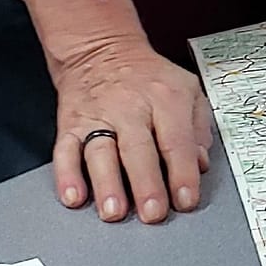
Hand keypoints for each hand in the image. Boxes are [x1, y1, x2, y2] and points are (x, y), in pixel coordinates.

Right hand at [51, 40, 212, 224]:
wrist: (102, 51)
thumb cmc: (149, 77)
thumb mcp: (187, 88)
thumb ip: (199, 126)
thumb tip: (200, 164)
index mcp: (165, 98)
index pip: (176, 139)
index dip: (182, 172)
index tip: (186, 200)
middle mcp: (130, 107)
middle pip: (138, 148)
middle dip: (146, 184)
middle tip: (153, 214)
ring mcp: (98, 116)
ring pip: (100, 152)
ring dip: (106, 184)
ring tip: (114, 211)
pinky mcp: (70, 124)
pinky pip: (65, 151)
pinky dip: (67, 175)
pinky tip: (74, 196)